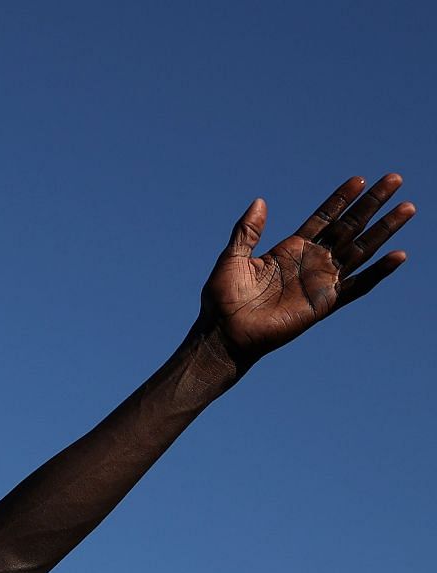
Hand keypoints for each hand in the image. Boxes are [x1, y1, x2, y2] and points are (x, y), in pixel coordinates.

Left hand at [200, 175, 412, 371]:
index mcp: (291, 249)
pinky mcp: (325, 303)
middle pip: (349, 227)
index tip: (359, 180)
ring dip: (384, 230)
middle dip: (371, 204)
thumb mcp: (232, 258)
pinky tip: (398, 255)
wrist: (224, 334)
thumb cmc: (223, 300)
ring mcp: (321, 282)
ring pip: (360, 250)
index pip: (324, 218)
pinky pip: (358, 287)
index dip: (341, 199)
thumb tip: (259, 201)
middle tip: (394, 179)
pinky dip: (379, 272)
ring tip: (407, 208)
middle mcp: (311, 262)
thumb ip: (247, 231)